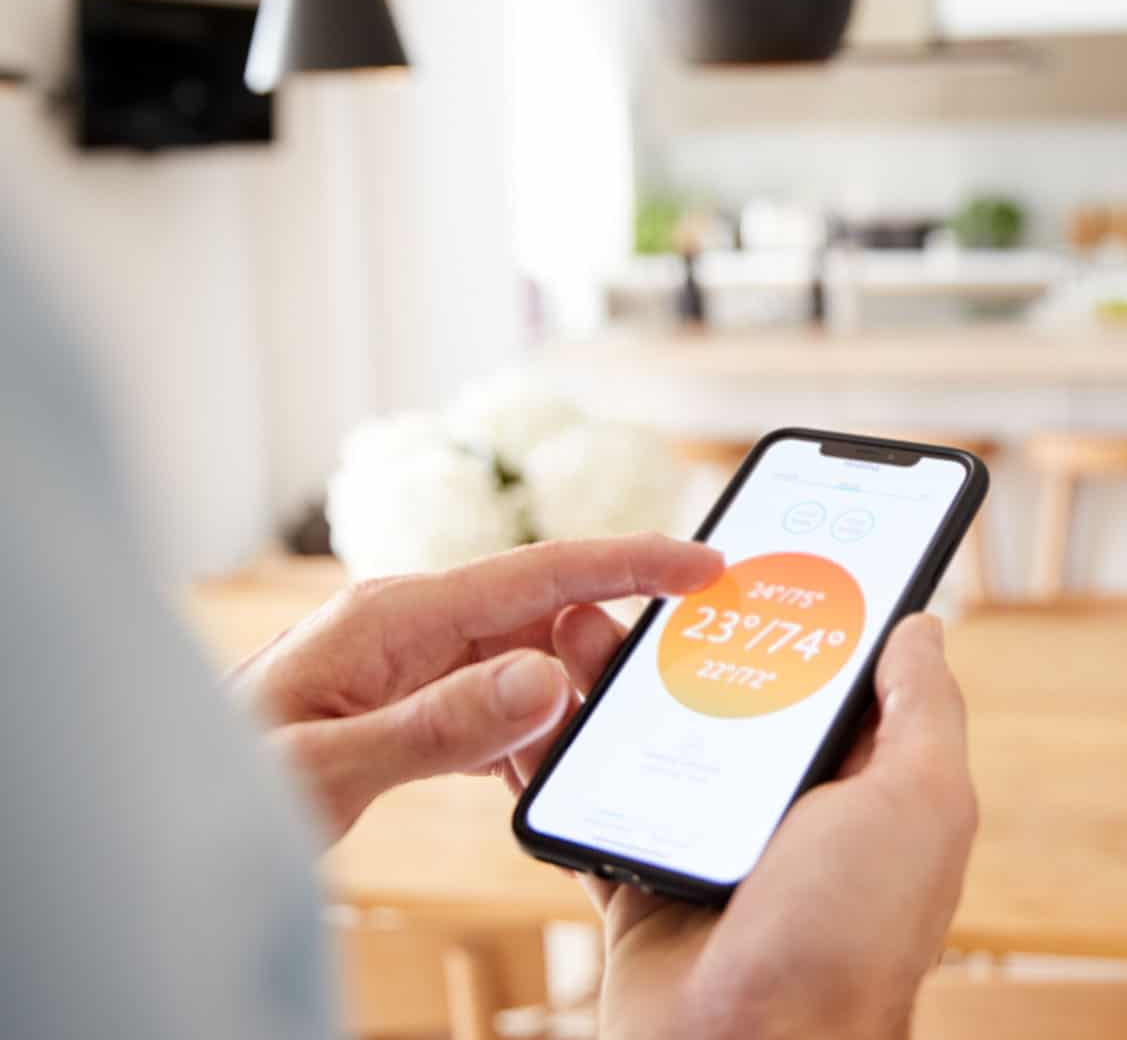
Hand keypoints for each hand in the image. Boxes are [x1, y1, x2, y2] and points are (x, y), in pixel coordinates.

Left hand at [233, 536, 723, 842]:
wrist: (158, 822)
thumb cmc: (219, 788)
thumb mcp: (328, 769)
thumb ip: (439, 727)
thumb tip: (548, 678)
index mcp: (393, 615)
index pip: (538, 572)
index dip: (632, 564)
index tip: (708, 567)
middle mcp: (408, 624)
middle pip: (543, 616)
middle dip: (597, 658)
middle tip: (632, 711)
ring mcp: (409, 661)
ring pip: (525, 666)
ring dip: (557, 711)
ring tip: (561, 761)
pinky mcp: (408, 701)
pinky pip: (494, 705)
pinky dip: (525, 740)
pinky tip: (524, 776)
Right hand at [501, 611, 976, 1039]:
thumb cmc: (846, 937)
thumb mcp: (917, 802)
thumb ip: (922, 709)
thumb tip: (921, 623)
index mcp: (868, 788)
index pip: (844, 678)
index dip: (814, 613)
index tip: (775, 546)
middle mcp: (794, 813)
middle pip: (739, 697)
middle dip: (696, 633)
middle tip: (649, 575)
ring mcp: (714, 846)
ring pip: (661, 738)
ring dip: (618, 681)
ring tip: (578, 623)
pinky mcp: (644, 881)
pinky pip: (600, 802)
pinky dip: (563, 762)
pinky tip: (536, 710)